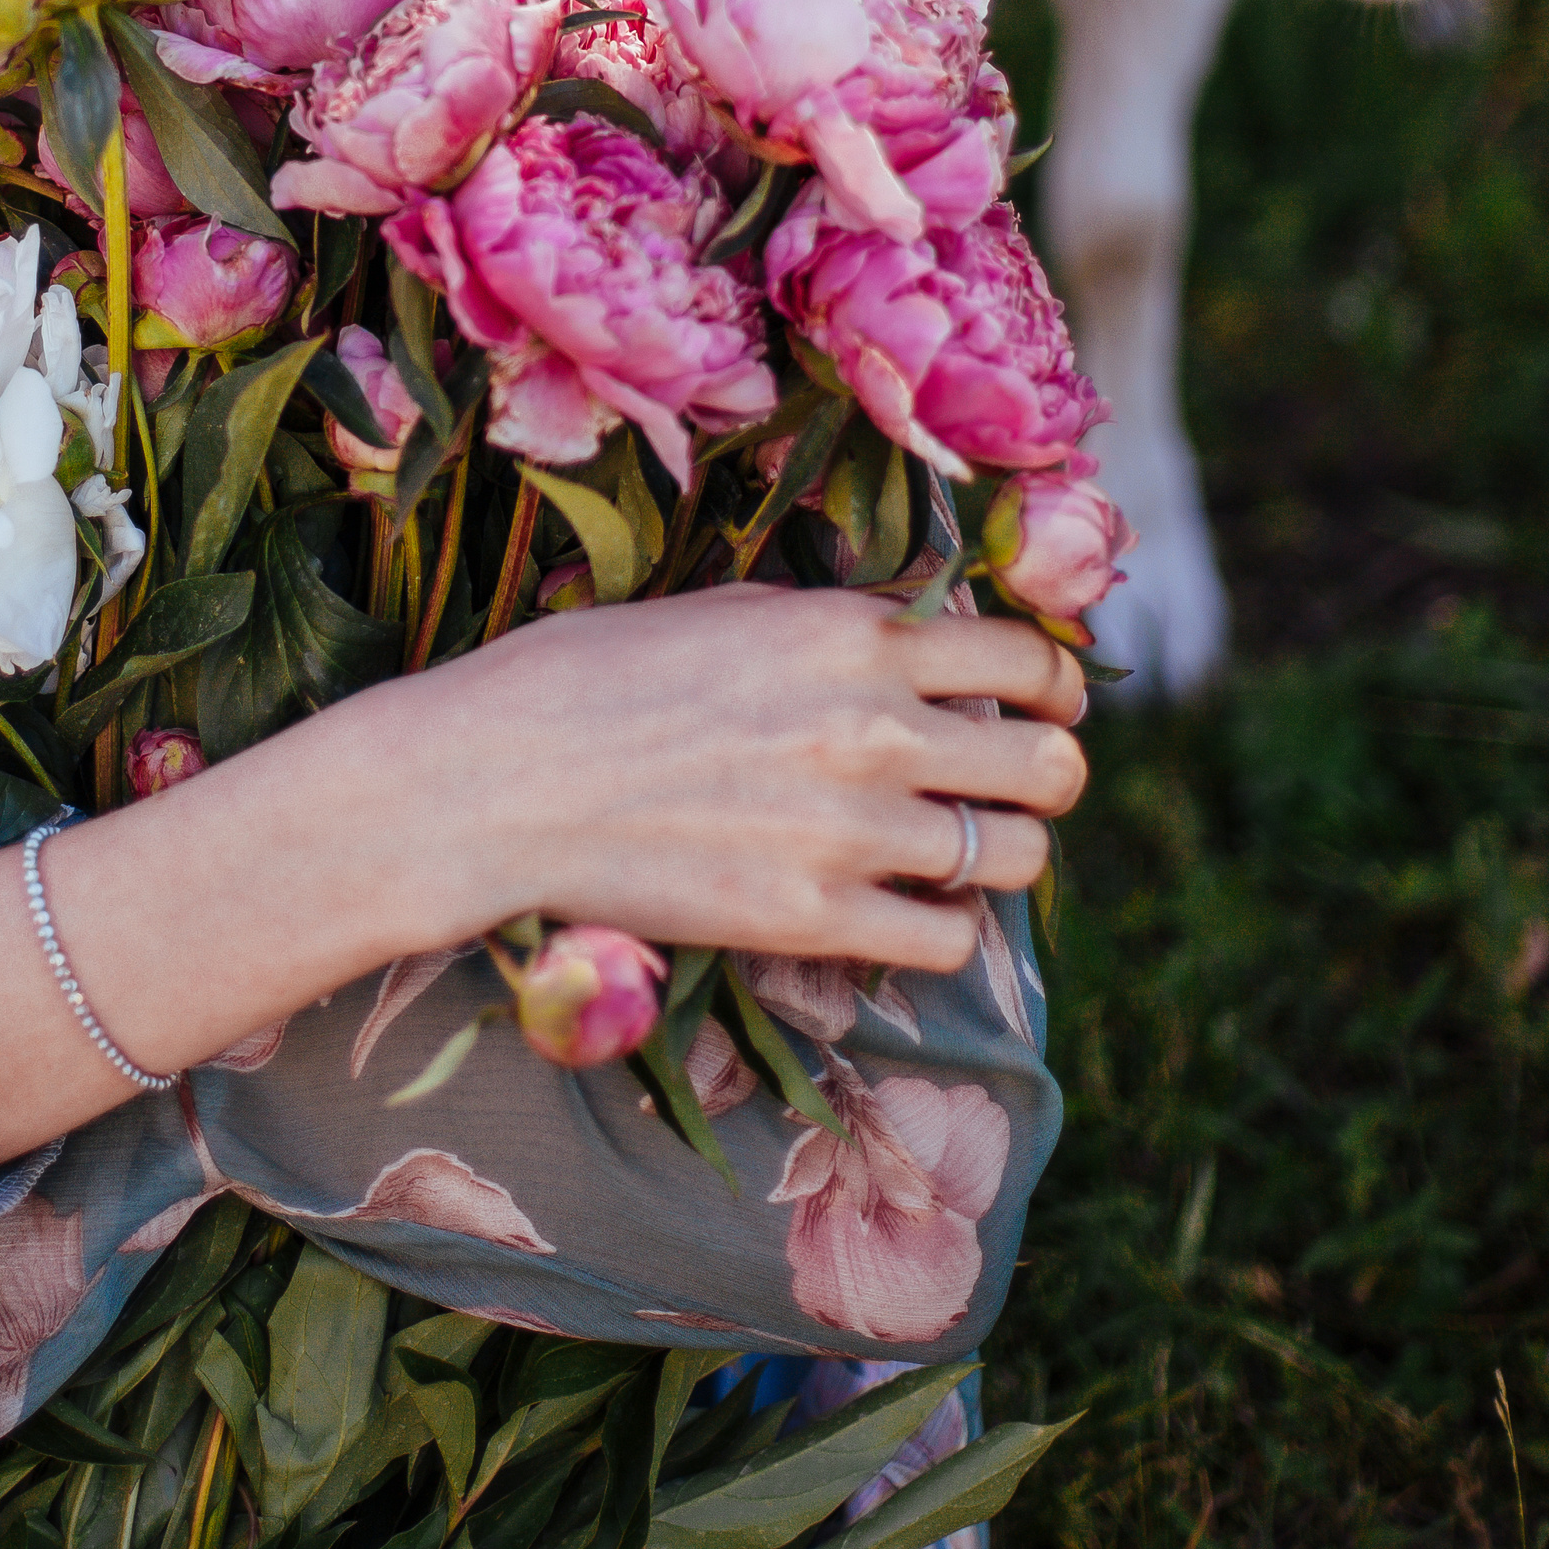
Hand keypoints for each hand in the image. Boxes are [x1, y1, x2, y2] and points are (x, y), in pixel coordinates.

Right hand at [401, 588, 1089, 978]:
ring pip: (1013, 857)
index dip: (1053, 686)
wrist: (496, 780)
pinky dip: (938, 927)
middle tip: (1016, 783)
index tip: (1045, 705)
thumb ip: (830, 628)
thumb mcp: (723, 608)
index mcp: (852, 634)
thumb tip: (908, 641)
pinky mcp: (812, 921)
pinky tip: (898, 907)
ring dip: (997, 853)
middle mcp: (873, 728)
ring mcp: (849, 831)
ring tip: (954, 851)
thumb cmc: (585, 677)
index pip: (1024, 657)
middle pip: (1048, 766)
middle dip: (1047, 773)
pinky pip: (947, 940)